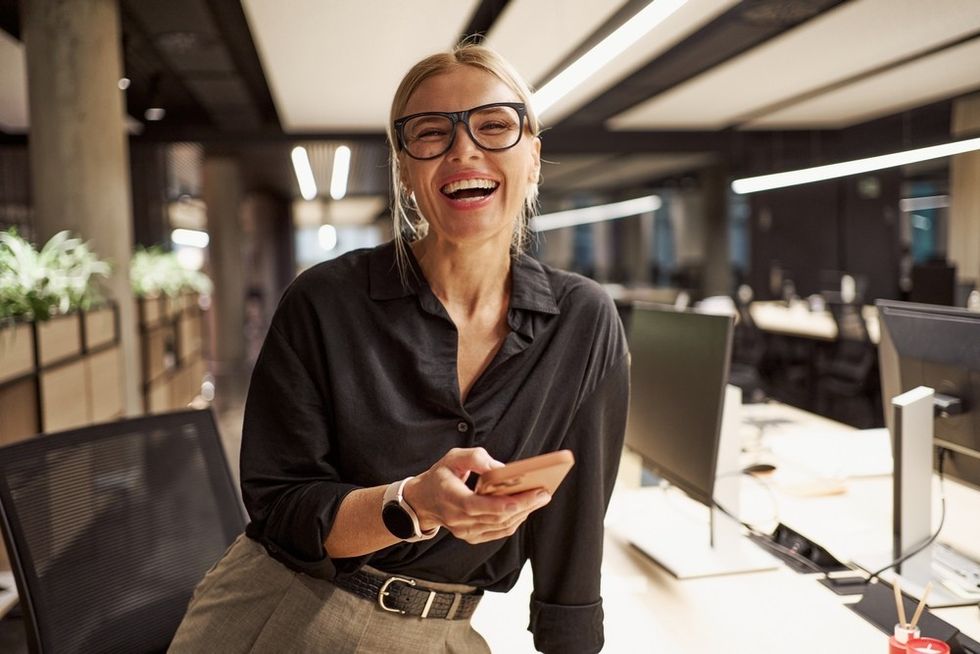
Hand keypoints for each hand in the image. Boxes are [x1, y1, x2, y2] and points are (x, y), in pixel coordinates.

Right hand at [403, 447, 551, 543]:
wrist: (422, 501)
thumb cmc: (440, 476)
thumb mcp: (452, 457)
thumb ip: (475, 458)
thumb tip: (500, 469)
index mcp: (452, 498)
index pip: (482, 506)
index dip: (509, 502)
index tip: (532, 493)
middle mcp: (458, 520)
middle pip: (497, 517)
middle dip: (524, 505)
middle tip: (544, 492)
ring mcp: (464, 531)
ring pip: (500, 526)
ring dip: (523, 513)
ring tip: (539, 498)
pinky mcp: (471, 536)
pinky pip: (498, 532)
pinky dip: (514, 521)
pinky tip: (525, 508)